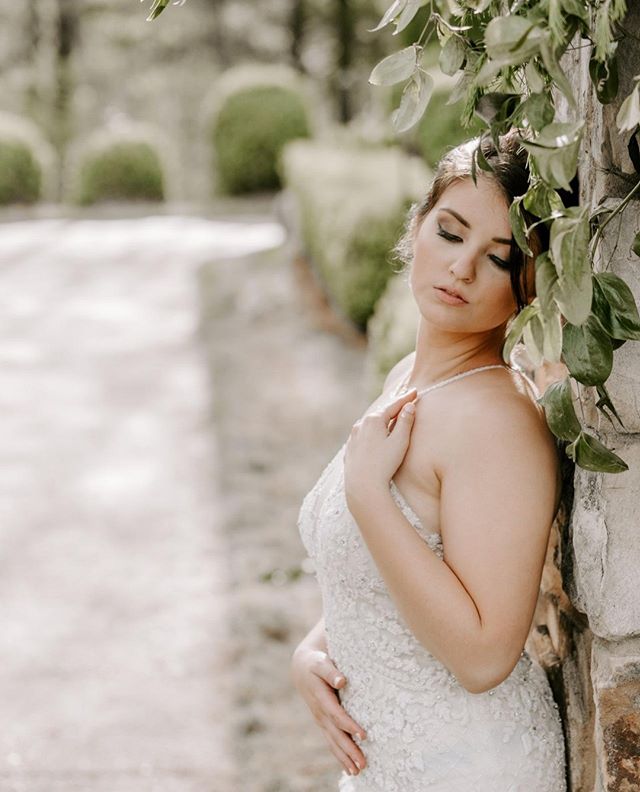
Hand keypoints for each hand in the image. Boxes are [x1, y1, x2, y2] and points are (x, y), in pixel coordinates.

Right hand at [290, 646, 367, 776]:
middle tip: (362, 764)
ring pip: (333, 741)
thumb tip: (342, 681)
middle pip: (335, 734)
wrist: (301, 668)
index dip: (349, 725)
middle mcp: (320, 712)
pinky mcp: (323, 722)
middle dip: (349, 750)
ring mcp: (320, 719)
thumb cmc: (316, 663)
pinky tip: (348, 767)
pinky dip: (339, 754)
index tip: (364, 735)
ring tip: (357, 771)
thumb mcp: (321, 663)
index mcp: (320, 697)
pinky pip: (331, 741)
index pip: (336, 714)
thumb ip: (331, 671)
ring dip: (344, 757)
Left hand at [344, 388, 417, 507]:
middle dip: (394, 408)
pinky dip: (373, 431)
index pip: (394, 406)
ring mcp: (354, 436)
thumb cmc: (384, 464)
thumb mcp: (399, 442)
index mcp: (374, 420)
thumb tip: (409, 406)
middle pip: (382, 414)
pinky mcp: (351, 448)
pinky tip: (376, 434)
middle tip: (405, 401)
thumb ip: (405, 422)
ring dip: (382, 420)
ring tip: (391, 416)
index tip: (416, 391)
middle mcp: (361, 424)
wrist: (362, 485)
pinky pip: (365, 435)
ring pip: (371, 424)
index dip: (406, 398)